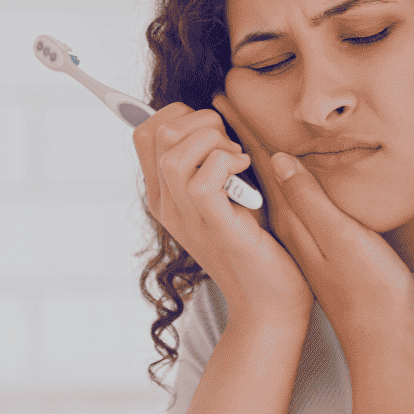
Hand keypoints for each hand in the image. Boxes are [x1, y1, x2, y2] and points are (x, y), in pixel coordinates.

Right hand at [133, 102, 311, 321]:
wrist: (268, 300)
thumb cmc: (256, 243)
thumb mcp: (227, 194)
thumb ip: (212, 161)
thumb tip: (215, 113)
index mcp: (164, 194)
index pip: (144, 132)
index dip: (178, 112)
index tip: (213, 129)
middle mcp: (167, 205)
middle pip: (157, 132)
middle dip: (201, 121)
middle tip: (231, 146)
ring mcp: (186, 217)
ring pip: (174, 153)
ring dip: (213, 141)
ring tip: (237, 160)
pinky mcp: (213, 227)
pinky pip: (202, 179)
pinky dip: (227, 162)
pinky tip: (245, 172)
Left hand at [211, 95, 413, 321]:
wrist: (377, 335)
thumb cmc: (368, 288)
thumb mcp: (341, 239)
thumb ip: (310, 199)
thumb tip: (279, 160)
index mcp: (292, 217)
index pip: (260, 161)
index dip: (241, 127)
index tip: (218, 96)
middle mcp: (291, 222)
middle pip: (259, 167)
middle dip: (237, 132)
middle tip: (219, 100)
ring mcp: (301, 233)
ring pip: (270, 181)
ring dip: (252, 150)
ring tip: (237, 124)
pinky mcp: (314, 243)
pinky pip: (285, 198)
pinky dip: (275, 174)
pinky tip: (278, 167)